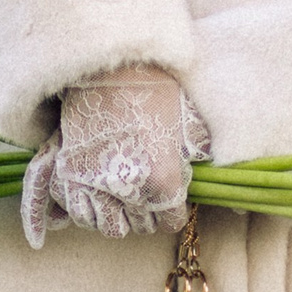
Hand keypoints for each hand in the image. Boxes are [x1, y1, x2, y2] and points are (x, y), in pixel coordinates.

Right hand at [21, 69, 209, 248]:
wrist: (114, 65)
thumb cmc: (158, 89)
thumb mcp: (192, 125)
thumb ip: (200, 161)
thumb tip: (222, 188)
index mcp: (162, 179)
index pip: (170, 222)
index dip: (173, 212)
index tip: (171, 200)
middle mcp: (127, 188)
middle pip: (139, 226)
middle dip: (146, 213)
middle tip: (148, 193)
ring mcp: (94, 182)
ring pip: (105, 226)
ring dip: (116, 216)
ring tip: (121, 198)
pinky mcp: (68, 172)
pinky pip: (76, 211)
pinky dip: (87, 209)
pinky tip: (98, 196)